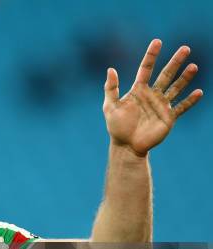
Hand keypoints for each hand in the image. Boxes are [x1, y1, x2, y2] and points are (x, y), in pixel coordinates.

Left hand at [103, 39, 202, 155]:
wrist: (126, 146)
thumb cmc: (116, 127)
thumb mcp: (110, 107)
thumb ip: (111, 88)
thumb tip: (111, 69)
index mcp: (138, 90)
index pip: (146, 69)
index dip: (151, 55)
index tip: (157, 41)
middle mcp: (152, 95)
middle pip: (166, 75)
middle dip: (175, 62)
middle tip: (185, 48)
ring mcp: (161, 105)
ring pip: (176, 88)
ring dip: (185, 78)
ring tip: (193, 66)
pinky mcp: (168, 118)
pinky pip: (181, 107)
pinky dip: (190, 100)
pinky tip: (199, 92)